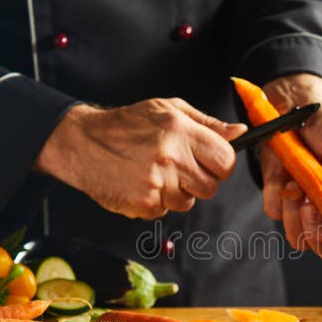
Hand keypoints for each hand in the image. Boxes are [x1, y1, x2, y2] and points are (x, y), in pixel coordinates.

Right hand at [34, 98, 245, 218]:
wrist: (82, 142)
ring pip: (188, 202)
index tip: (211, 163)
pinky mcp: (142, 203)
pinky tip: (140, 182)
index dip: (221, 164)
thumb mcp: (170, 110)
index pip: (225, 160)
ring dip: (176, 192)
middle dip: (200, 180)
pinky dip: (156, 202)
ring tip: (154, 172)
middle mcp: (170, 157)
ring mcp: (156, 183)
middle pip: (211, 186)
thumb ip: (207, 124)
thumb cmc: (129, 124)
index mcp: (180, 131)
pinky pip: (164, 211)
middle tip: (179, 168)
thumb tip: (240, 133)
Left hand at [261, 73, 321, 260]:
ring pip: (295, 235)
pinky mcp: (278, 197)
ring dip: (292, 211)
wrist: (293, 108)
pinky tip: (282, 173)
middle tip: (306, 203)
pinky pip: (273, 210)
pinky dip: (275, 193)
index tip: (320, 210)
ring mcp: (300, 206)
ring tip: (295, 181)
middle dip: (312, 230)